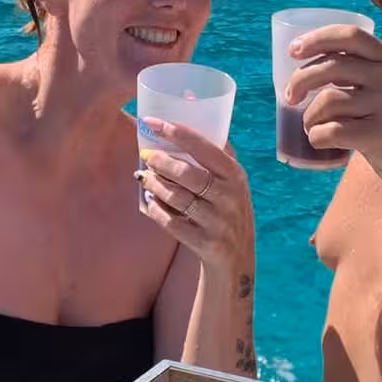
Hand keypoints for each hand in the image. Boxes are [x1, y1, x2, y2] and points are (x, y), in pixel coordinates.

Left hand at [137, 122, 253, 274]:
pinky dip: (156, 210)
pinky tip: (150, 202)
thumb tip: (188, 126)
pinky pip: (172, 223)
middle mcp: (230, 197)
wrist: (237, 259)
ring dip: (155, 185)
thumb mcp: (234, 184)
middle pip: (187, 173)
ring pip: (177, 197)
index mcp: (236, 175)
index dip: (175, 132)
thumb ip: (218, 158)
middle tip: (146, 156)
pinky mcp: (206, 243)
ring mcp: (218, 222)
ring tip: (144, 176)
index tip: (151, 122)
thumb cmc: (229, 212)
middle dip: (161, 161)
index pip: (203, 147)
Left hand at [283, 26, 381, 199]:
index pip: (350, 35)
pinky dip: (316, 136)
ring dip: (309, 116)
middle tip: (290, 96)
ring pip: (328, 100)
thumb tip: (307, 65)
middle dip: (301, 79)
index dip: (317, 39)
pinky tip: (319, 141)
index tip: (293, 50)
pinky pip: (332, 131)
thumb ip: (362, 73)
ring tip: (311, 125)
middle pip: (332, 66)